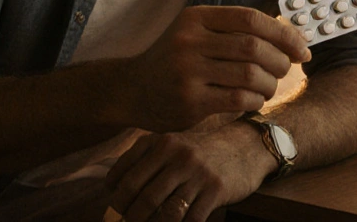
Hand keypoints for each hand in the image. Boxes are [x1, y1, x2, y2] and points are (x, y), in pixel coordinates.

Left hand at [106, 121, 271, 221]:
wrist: (244, 147)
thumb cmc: (199, 152)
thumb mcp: (172, 145)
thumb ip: (144, 159)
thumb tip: (112, 187)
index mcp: (161, 143)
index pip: (127, 175)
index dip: (116, 198)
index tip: (114, 211)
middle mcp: (178, 155)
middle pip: (143, 197)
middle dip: (131, 218)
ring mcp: (198, 173)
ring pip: (166, 213)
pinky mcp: (216, 190)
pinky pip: (191, 219)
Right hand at [122, 6, 309, 131]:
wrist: (131, 90)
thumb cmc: (174, 61)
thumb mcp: (195, 33)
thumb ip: (232, 30)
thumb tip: (290, 36)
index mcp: (195, 17)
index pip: (251, 18)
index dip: (283, 33)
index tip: (302, 49)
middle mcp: (189, 40)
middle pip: (254, 47)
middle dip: (280, 61)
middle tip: (285, 70)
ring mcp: (188, 70)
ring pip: (250, 74)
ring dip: (270, 84)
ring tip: (268, 88)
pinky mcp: (189, 100)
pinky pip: (239, 99)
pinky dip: (255, 101)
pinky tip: (253, 101)